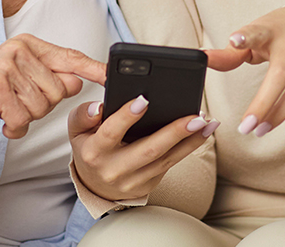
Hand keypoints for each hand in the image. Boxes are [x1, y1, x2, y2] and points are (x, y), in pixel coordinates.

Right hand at [0, 33, 105, 146]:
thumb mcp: (17, 76)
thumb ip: (48, 76)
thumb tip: (76, 82)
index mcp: (28, 44)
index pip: (69, 56)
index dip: (93, 68)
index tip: (111, 75)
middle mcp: (18, 50)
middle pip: (59, 90)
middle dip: (42, 106)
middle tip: (17, 103)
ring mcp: (6, 67)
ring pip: (42, 107)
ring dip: (26, 118)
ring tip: (7, 109)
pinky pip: (23, 119)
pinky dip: (14, 128)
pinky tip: (1, 121)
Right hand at [68, 97, 218, 200]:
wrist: (95, 185)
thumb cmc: (90, 148)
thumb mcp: (77, 130)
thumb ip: (84, 115)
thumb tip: (99, 106)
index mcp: (94, 152)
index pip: (110, 132)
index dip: (126, 116)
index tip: (144, 99)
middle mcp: (115, 169)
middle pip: (148, 150)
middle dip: (174, 132)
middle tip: (195, 116)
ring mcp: (134, 180)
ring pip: (166, 159)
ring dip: (190, 140)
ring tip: (207, 121)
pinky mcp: (149, 183)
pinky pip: (171, 163)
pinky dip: (190, 146)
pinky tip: (204, 131)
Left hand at [205, 4, 284, 135]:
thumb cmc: (276, 31)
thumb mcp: (254, 34)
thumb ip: (229, 53)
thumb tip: (201, 58)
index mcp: (270, 31)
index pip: (257, 32)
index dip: (246, 36)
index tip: (234, 40)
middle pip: (280, 75)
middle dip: (263, 103)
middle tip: (245, 127)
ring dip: (281, 113)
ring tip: (260, 130)